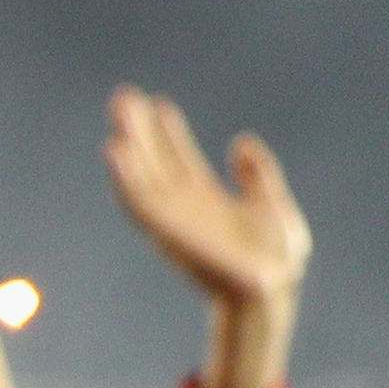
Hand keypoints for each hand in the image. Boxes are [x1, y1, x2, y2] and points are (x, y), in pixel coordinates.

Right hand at [103, 89, 305, 310]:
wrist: (270, 291)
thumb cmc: (274, 259)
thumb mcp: (272, 204)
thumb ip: (257, 174)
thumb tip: (241, 142)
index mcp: (206, 201)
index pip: (179, 159)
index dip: (168, 132)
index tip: (158, 103)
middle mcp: (182, 208)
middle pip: (153, 162)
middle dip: (138, 130)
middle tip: (123, 96)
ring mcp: (172, 219)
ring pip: (140, 176)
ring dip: (127, 145)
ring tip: (117, 113)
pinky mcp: (165, 231)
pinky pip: (138, 201)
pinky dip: (123, 176)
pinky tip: (115, 150)